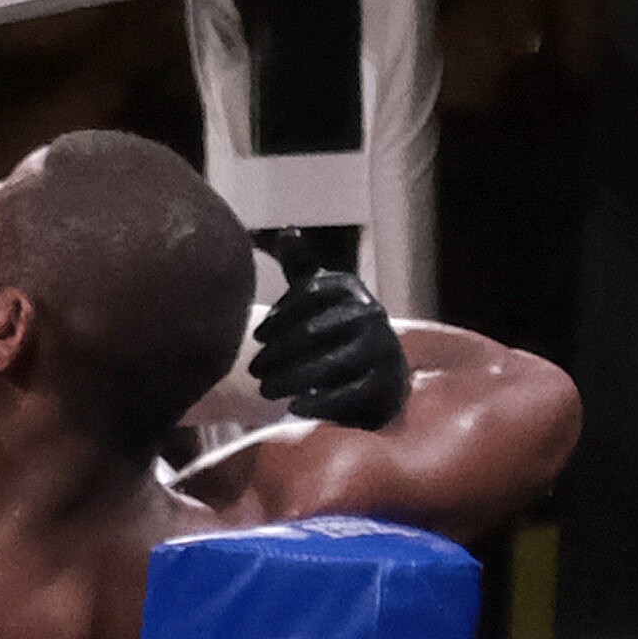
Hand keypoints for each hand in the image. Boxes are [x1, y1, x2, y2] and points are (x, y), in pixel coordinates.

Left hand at [251, 229, 409, 429]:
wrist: (382, 374)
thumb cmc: (338, 330)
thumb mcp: (323, 296)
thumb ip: (302, 268)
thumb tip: (288, 229)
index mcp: (349, 289)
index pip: (308, 294)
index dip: (278, 315)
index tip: (256, 336)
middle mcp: (370, 314)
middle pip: (313, 332)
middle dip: (277, 353)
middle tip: (253, 370)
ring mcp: (381, 349)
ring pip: (328, 365)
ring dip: (290, 379)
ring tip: (265, 390)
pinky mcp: (384, 385)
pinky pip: (348, 395)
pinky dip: (319, 403)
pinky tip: (295, 408)